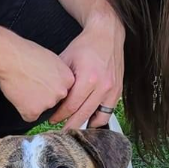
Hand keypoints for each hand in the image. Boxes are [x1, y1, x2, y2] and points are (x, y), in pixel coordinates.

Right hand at [0, 36, 74, 122]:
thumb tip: (56, 82)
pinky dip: (22, 108)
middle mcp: (62, 92)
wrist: (10, 57)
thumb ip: (58, 74)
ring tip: (23, 85)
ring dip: (32, 102)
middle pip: (53, 101)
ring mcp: (48, 103)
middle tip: (31, 83)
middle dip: (43, 95)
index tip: (41, 81)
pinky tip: (18, 94)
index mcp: (68, 79)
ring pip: (41, 108)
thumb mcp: (52, 60)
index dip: (49, 86)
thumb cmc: (27, 53)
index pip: (62, 91)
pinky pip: (29, 116)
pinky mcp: (34, 111)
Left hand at [50, 14, 123, 128]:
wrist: (106, 34)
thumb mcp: (66, 59)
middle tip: (60, 133)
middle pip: (83, 115)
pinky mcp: (118, 90)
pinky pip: (108, 111)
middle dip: (70, 125)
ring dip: (85, 125)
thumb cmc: (85, 45)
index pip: (71, 105)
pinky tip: (89, 121)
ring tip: (74, 129)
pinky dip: (99, 119)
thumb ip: (60, 80)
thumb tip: (50, 98)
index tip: (52, 120)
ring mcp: (112, 89)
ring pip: (98, 118)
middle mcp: (102, 86)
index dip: (60, 115)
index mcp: (88, 78)